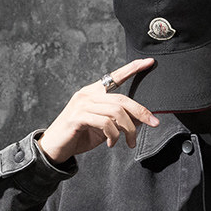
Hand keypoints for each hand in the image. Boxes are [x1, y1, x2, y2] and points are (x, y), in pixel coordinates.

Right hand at [38, 58, 159, 162]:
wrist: (55, 147)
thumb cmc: (80, 135)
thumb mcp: (104, 127)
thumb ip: (119, 120)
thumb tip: (142, 118)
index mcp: (94, 92)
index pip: (115, 76)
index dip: (132, 69)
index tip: (149, 63)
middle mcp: (88, 94)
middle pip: (122, 99)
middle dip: (142, 112)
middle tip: (154, 123)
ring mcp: (82, 105)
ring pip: (116, 112)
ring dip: (128, 130)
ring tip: (129, 142)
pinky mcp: (78, 118)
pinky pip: (105, 123)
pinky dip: (113, 135)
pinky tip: (111, 143)